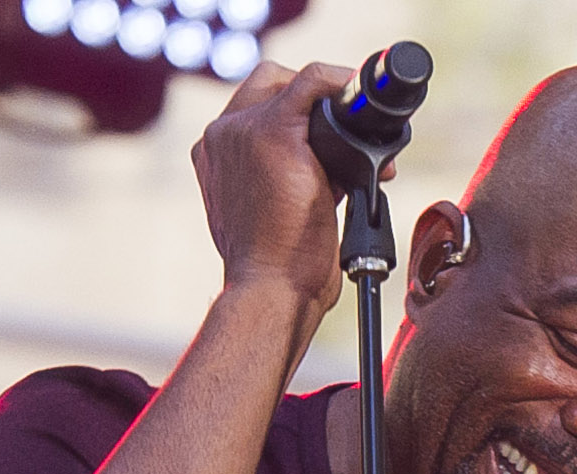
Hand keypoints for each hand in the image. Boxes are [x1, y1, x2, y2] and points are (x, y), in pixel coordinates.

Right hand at [188, 59, 356, 318]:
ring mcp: (242, 130)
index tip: (330, 137)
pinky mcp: (273, 130)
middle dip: (313, 103)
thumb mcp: (274, 210)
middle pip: (270, 86)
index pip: (252, 109)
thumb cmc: (278, 266)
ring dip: (333, 107)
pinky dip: (342, 84)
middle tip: (347, 135)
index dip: (297, 116)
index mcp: (214, 157)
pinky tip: (361, 100)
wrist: (273, 289)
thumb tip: (340, 159)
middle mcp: (219, 138)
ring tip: (362, 148)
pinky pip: (314, 80)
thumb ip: (288, 175)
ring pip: (295, 83)